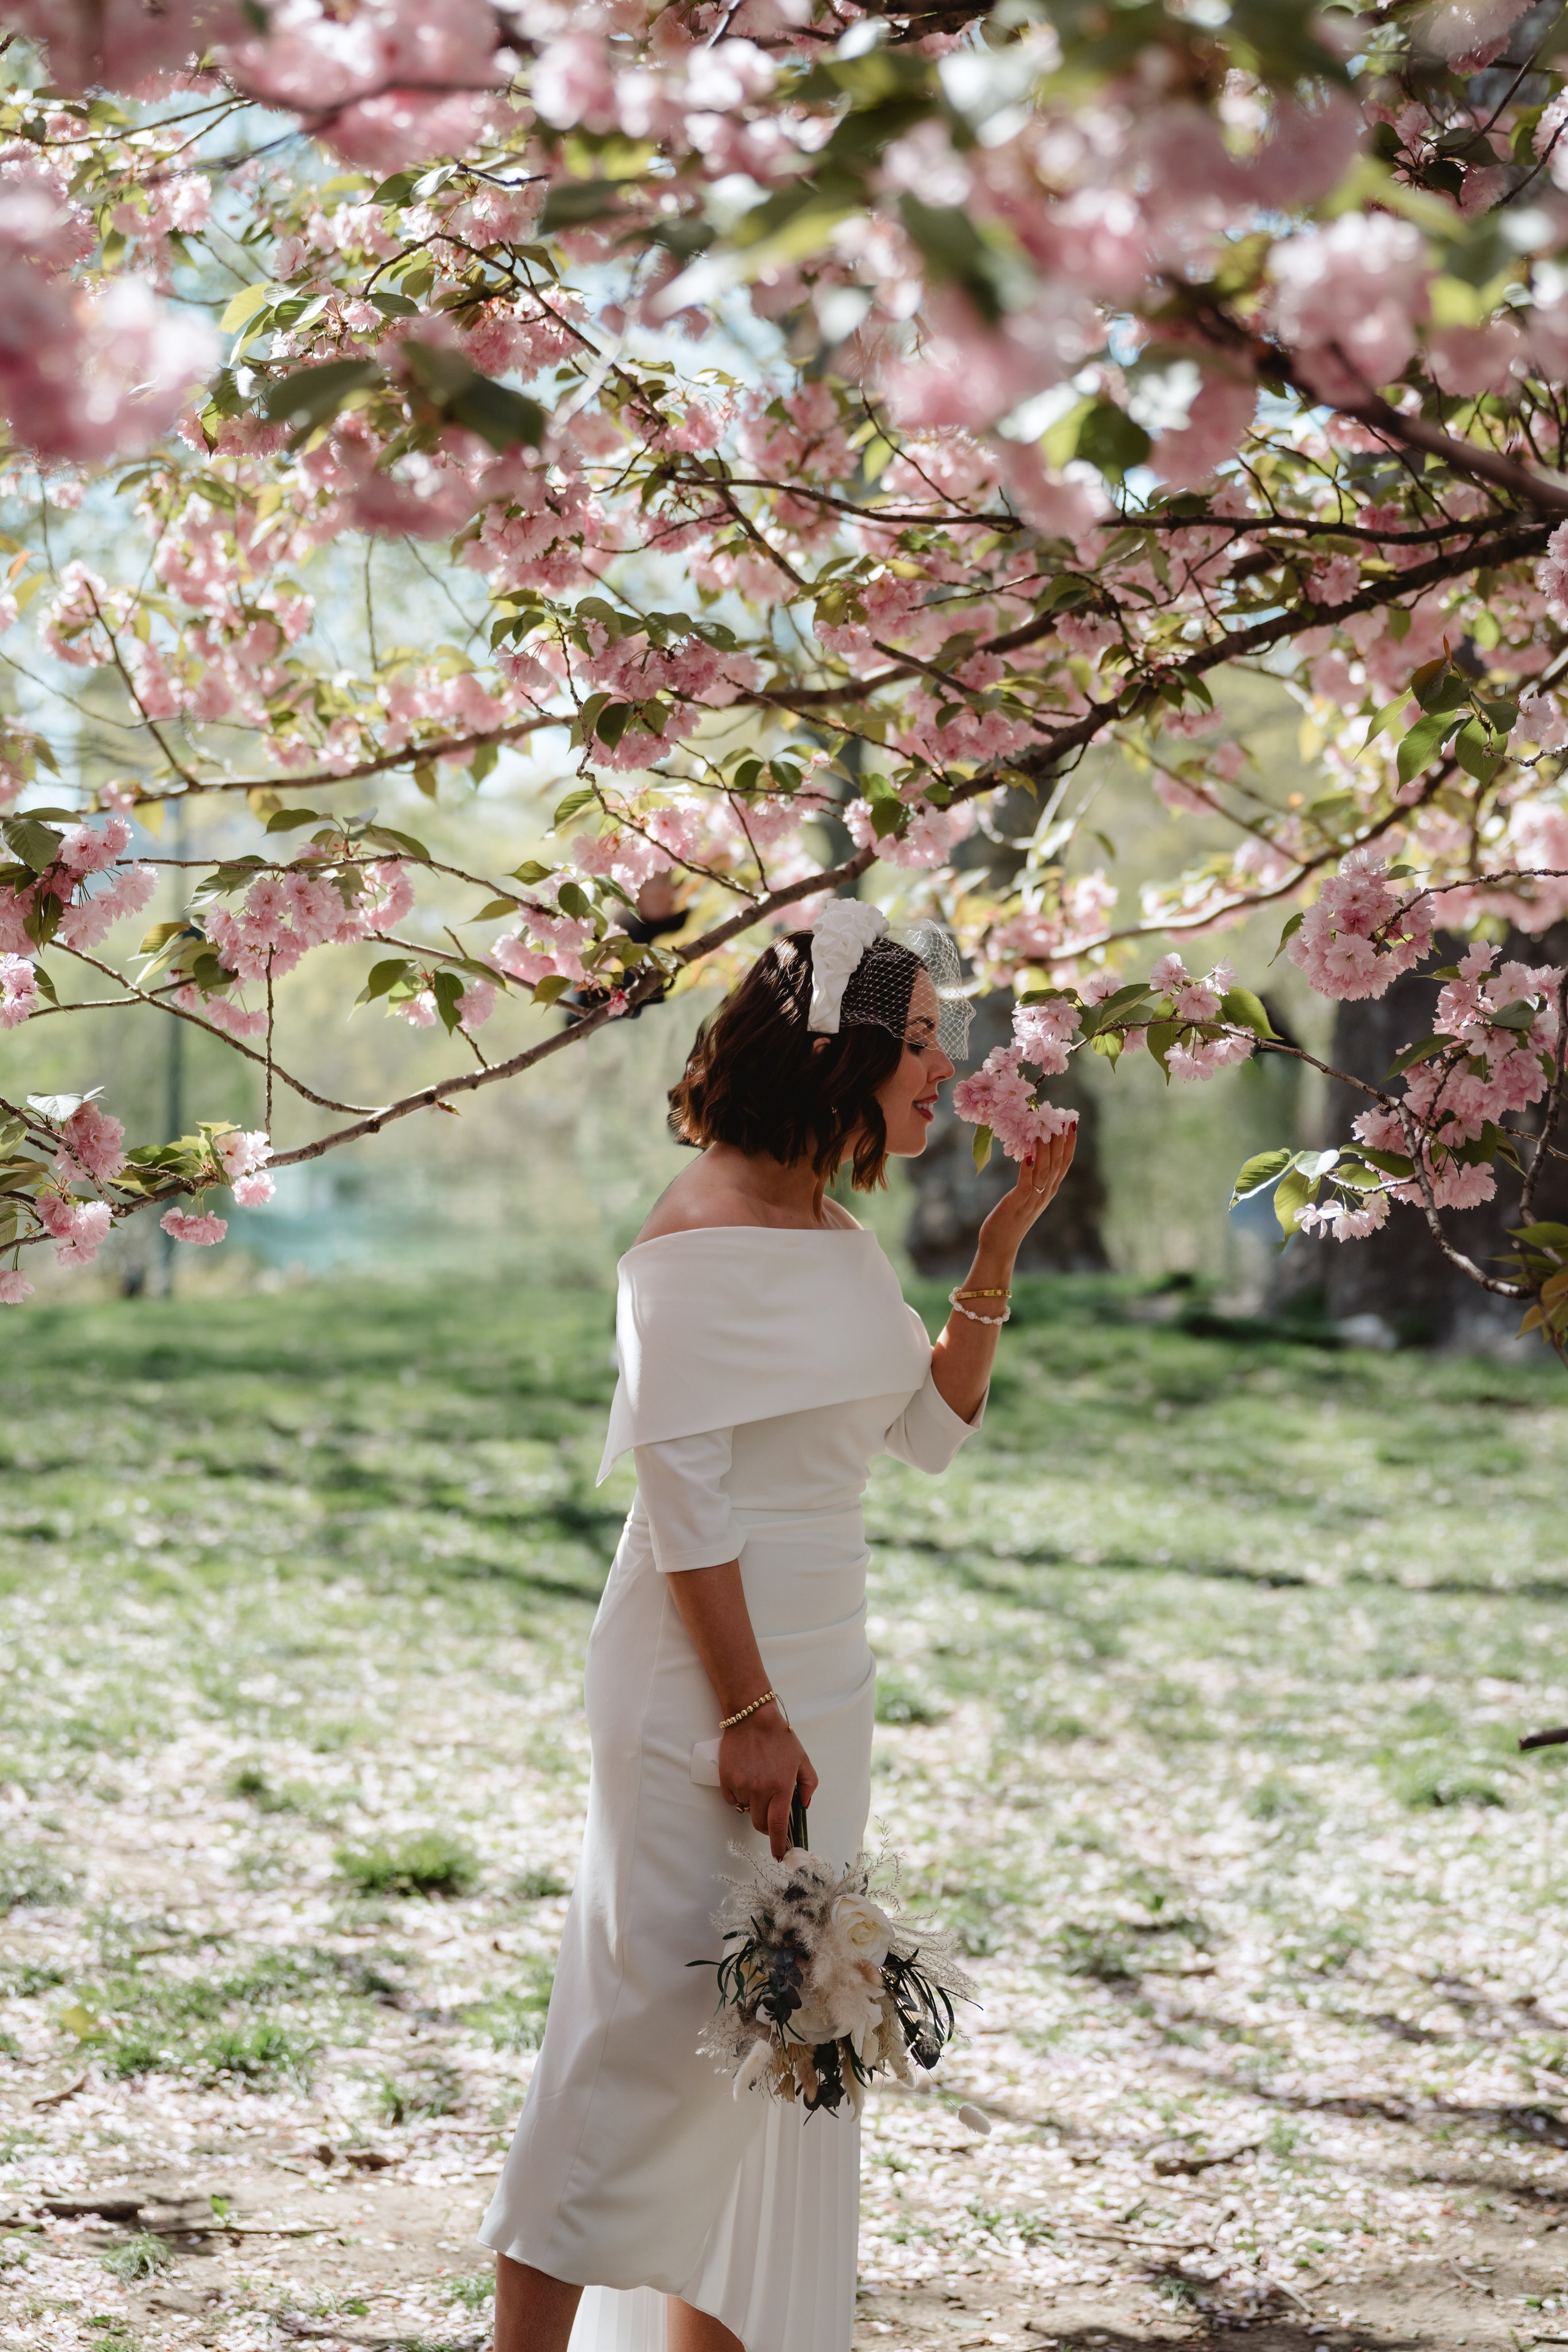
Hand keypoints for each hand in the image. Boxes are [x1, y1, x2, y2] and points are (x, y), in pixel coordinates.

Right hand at [719, 1703, 817, 1858]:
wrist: (752, 1718)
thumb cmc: (780, 1738)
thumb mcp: (802, 1760)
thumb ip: (808, 1785)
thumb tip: (803, 1805)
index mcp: (781, 1787)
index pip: (778, 1825)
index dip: (777, 1844)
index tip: (779, 1856)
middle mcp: (760, 1790)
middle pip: (760, 1823)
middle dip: (767, 1824)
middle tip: (771, 1810)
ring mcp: (742, 1785)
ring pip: (746, 1810)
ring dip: (754, 1805)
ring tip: (759, 1783)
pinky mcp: (727, 1780)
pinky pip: (733, 1799)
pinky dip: (739, 1796)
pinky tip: (746, 1778)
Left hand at [975, 1121, 1077, 1263]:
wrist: (1000, 1245)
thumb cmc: (1010, 1217)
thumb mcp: (1026, 1194)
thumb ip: (1033, 1177)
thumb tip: (1032, 1152)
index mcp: (1049, 1190)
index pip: (1064, 1163)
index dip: (1070, 1143)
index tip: (1072, 1122)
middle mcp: (1045, 1194)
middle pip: (1058, 1164)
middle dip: (1062, 1140)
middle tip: (1064, 1118)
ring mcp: (1033, 1200)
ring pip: (1045, 1171)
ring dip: (1046, 1150)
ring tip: (1046, 1130)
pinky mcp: (1017, 1205)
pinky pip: (1026, 1185)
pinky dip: (1028, 1170)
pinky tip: (1028, 1156)